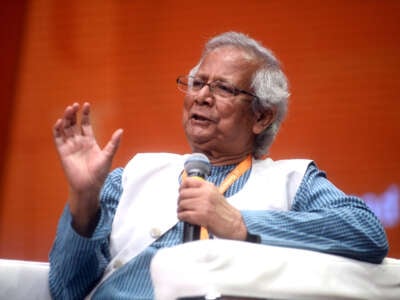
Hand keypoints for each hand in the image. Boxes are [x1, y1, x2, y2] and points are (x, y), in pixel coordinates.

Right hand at [53, 102, 122, 234]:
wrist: (89, 186)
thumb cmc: (99, 173)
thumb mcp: (108, 156)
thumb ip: (113, 143)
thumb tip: (121, 130)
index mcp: (90, 141)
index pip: (86, 124)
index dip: (85, 114)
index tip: (87, 105)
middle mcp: (79, 142)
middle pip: (74, 124)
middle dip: (74, 114)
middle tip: (75, 105)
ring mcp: (70, 146)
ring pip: (66, 129)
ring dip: (66, 118)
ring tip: (69, 109)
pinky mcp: (62, 152)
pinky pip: (58, 138)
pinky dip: (58, 129)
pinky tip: (61, 121)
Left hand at [177, 177, 246, 239]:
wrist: (234, 223)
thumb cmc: (225, 212)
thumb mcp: (215, 194)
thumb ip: (203, 191)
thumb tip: (187, 190)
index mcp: (209, 187)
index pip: (189, 181)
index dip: (182, 187)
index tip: (181, 191)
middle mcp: (206, 193)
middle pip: (183, 193)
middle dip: (180, 201)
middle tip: (182, 205)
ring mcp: (203, 204)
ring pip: (182, 204)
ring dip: (180, 210)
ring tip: (184, 212)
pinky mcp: (201, 215)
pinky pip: (184, 214)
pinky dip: (182, 217)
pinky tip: (186, 218)